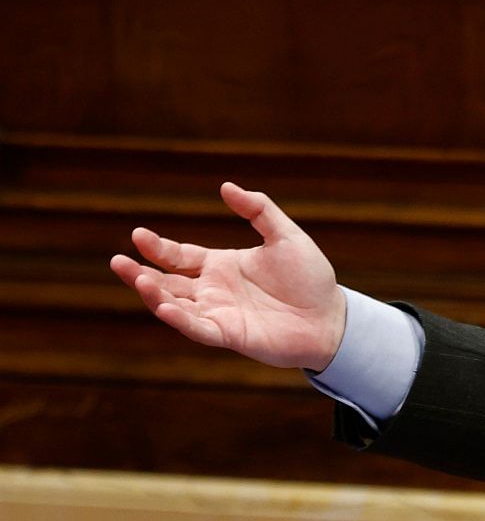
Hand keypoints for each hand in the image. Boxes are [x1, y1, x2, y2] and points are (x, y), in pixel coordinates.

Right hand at [109, 182, 346, 370]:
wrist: (331, 317)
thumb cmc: (310, 279)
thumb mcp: (286, 236)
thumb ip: (258, 210)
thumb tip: (226, 186)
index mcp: (222, 266)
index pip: (179, 256)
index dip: (158, 247)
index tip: (138, 235)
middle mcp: (214, 291)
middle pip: (167, 281)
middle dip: (140, 273)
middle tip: (117, 261)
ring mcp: (219, 314)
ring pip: (175, 305)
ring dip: (154, 294)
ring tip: (136, 279)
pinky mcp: (229, 335)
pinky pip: (197, 328)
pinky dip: (180, 319)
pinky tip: (164, 306)